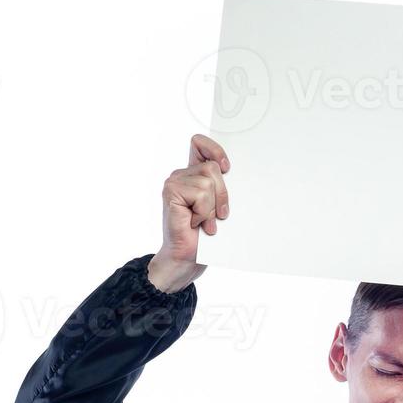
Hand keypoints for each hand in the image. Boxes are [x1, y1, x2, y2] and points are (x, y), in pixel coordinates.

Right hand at [149, 133, 230, 292]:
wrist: (187, 259)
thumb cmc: (204, 236)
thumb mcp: (218, 206)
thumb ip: (220, 186)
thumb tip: (232, 171)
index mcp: (192, 175)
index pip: (199, 143)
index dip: (214, 149)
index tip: (227, 167)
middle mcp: (181, 175)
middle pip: (212, 167)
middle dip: (222, 194)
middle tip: (218, 215)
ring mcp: (174, 183)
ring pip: (208, 181)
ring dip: (212, 207)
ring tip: (205, 222)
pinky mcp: (171, 192)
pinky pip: (200, 193)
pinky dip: (204, 212)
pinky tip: (195, 223)